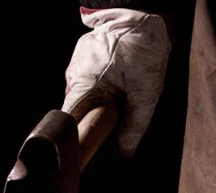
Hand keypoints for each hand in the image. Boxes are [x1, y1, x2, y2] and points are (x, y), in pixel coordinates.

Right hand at [62, 8, 170, 155]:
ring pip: (84, 90)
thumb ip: (134, 127)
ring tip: (123, 87)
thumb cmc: (145, 52)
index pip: (70, 120)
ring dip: (100, 96)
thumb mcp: (145, 96)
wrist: (145, 17)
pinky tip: (118, 75)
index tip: (82, 147)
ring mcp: (77, 59)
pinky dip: (101, 81)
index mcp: (84, 84)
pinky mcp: (83, 50)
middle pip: (79, 106)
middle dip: (97, 114)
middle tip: (119, 109)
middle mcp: (74, 71)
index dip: (75, 136)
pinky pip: (88, 75)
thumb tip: (124, 151)